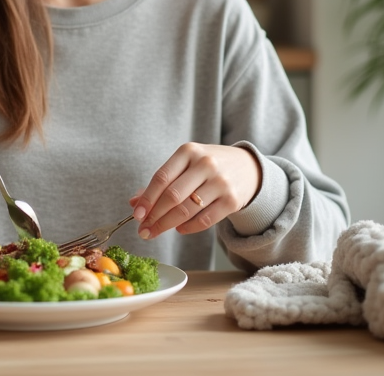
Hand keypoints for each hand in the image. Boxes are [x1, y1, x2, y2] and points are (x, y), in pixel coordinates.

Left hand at [131, 143, 261, 239]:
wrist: (248, 167)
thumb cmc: (208, 166)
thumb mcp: (186, 164)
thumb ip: (161, 182)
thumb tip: (134, 203)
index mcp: (189, 151)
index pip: (162, 177)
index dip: (147, 198)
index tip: (136, 215)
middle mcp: (205, 164)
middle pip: (172, 196)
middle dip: (154, 216)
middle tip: (143, 229)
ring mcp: (220, 182)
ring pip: (187, 210)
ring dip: (167, 225)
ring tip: (155, 231)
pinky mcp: (232, 200)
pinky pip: (204, 220)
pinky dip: (188, 228)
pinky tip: (179, 229)